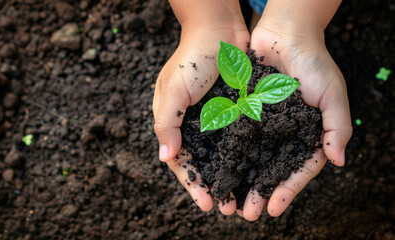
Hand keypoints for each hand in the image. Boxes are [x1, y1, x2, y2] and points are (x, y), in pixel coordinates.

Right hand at [152, 11, 249, 212]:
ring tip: (242, 197)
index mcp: (173, 120)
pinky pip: (238, 138)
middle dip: (213, 186)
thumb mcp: (173, 90)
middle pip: (202, 162)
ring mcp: (214, 118)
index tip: (205, 203)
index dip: (191, 183)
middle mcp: (193, 123)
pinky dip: (243, 156)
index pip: (179, 160)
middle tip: (228, 208)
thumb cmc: (191, 57)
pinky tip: (254, 169)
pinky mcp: (234, 110)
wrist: (220, 29)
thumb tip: (165, 158)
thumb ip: (166, 123)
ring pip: (221, 155)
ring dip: (230, 176)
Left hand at [237, 21, 352, 220]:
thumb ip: (336, 127)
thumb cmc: (313, 63)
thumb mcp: (333, 95)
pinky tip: (217, 169)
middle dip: (259, 192)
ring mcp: (262, 125)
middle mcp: (283, 134)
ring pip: (250, 158)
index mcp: (307, 134)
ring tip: (228, 201)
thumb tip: (337, 161)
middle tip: (246, 214)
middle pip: (270, 169)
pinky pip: (234, 136)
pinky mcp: (244, 113)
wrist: (284, 35)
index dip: (287, 189)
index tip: (274, 209)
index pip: (298, 169)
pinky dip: (227, 154)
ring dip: (240, 179)